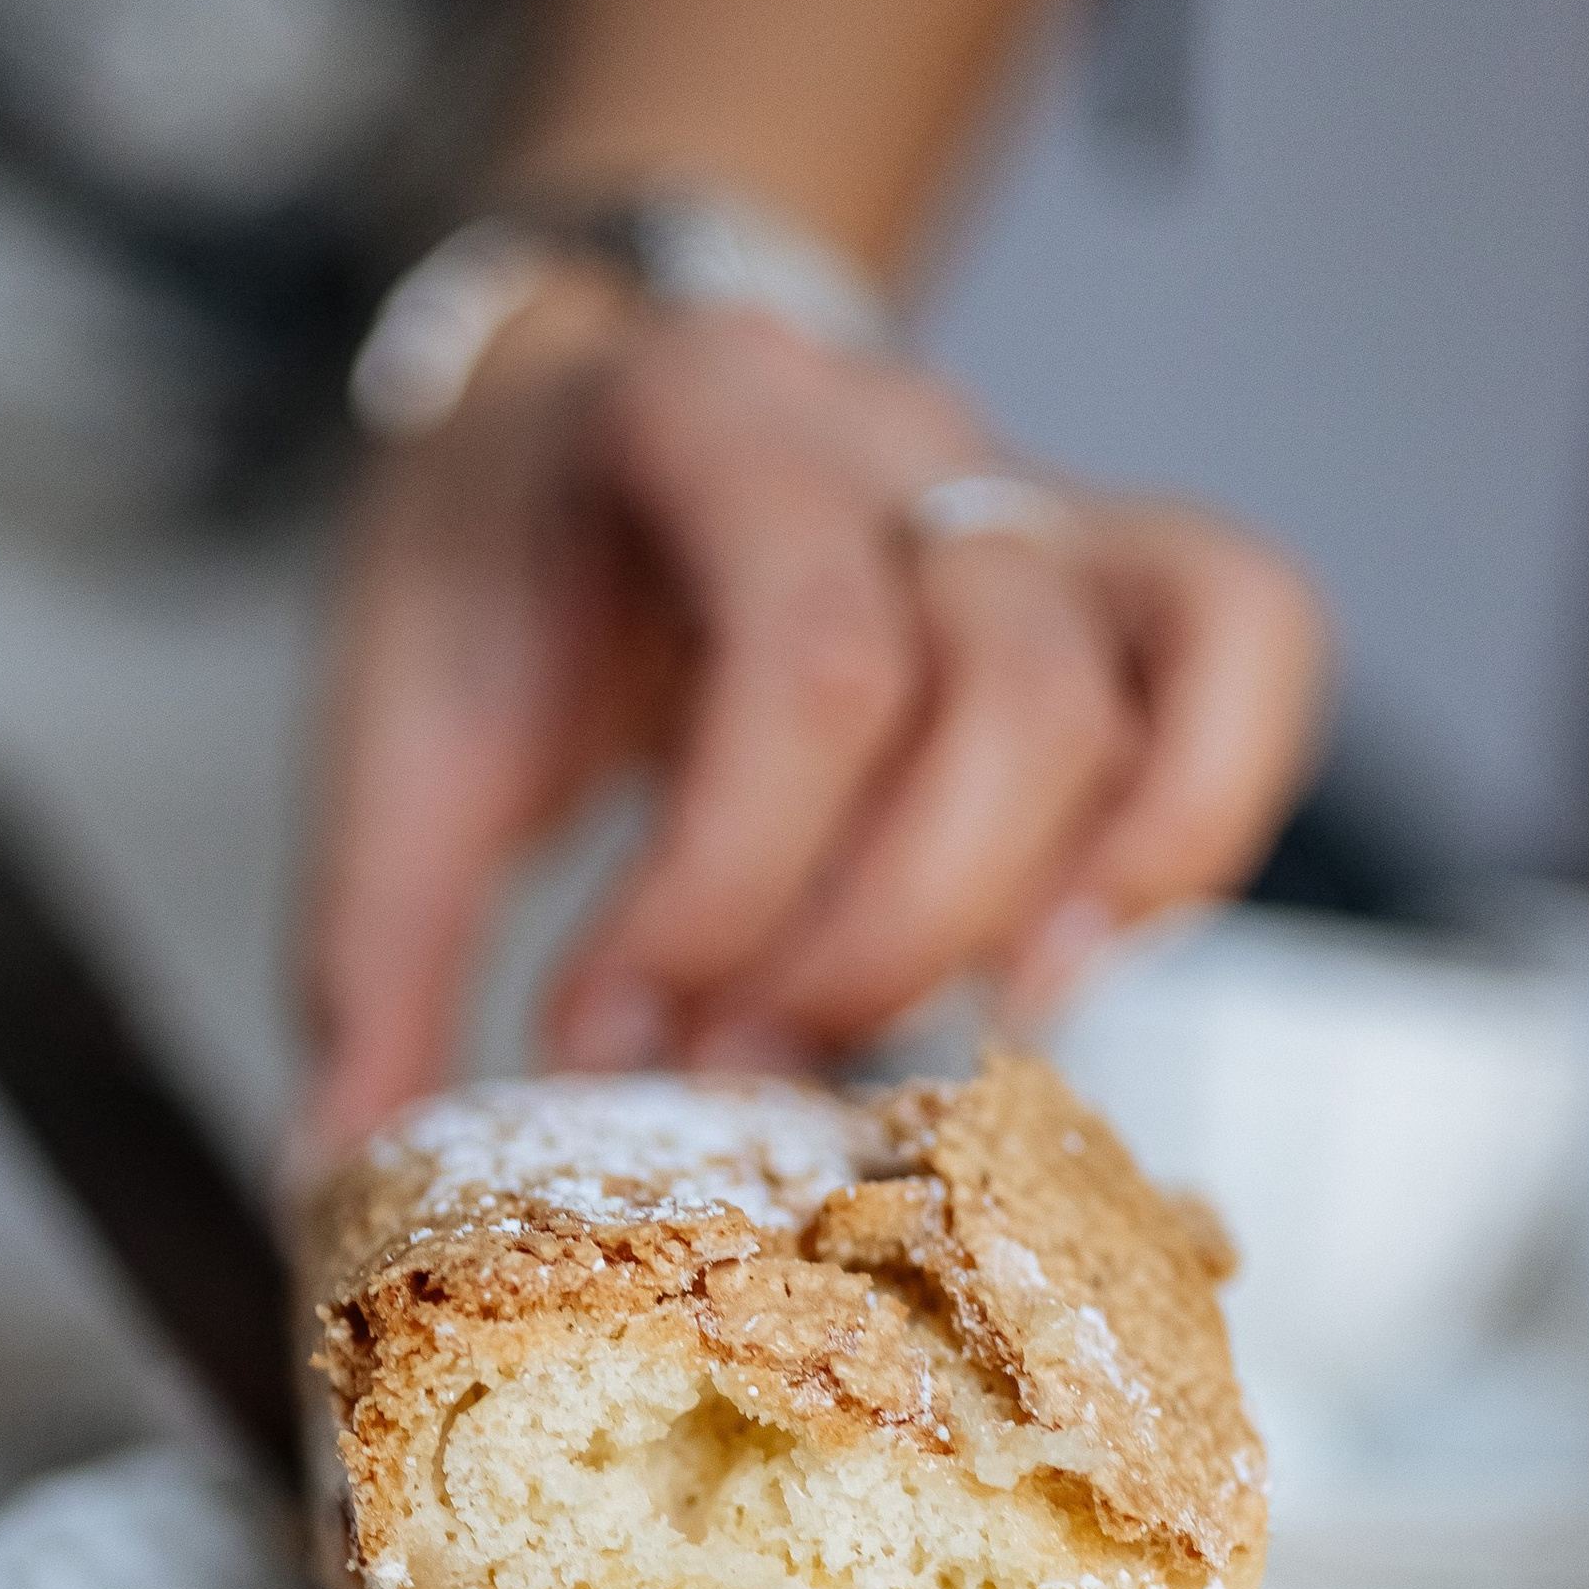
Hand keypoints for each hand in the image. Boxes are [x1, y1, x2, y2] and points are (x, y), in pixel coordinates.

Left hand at [300, 299, 1326, 1148]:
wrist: (570, 408)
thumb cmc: (495, 570)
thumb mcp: (397, 731)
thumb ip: (373, 950)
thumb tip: (345, 1180)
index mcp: (696, 414)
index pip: (807, 658)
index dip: (723, 888)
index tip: (598, 1038)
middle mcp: (892, 434)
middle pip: (994, 690)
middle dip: (855, 940)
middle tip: (719, 1072)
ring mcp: (1018, 495)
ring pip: (1121, 693)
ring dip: (988, 923)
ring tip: (859, 1050)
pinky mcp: (1100, 575)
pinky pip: (1242, 649)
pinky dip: (1185, 828)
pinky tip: (1052, 969)